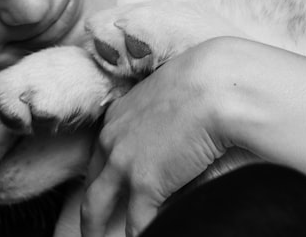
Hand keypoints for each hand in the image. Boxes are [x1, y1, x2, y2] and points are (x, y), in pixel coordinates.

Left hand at [79, 38, 236, 236]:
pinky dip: (143, 235)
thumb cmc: (205, 84)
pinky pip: (137, 224)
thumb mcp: (169, 98)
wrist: (215, 86)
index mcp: (117, 117)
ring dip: (98, 231)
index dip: (104, 177)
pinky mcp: (145, 184)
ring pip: (96, 210)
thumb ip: (161, 123)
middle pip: (90, 185)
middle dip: (90, 213)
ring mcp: (124, 163)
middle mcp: (111, 140)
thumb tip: (172, 147)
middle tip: (92, 230)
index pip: (100, 155)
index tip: (108, 191)